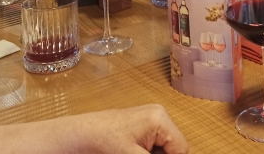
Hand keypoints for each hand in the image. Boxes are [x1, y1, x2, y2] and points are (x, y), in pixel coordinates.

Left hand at [72, 104, 188, 153]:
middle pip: (173, 147)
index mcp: (160, 119)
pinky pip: (154, 143)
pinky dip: (147, 152)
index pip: (182, 148)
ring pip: (164, 147)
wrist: (81, 134)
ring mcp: (150, 118)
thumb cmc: (104, 142)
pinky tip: (132, 152)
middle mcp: (159, 114)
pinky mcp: (142, 124)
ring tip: (133, 153)